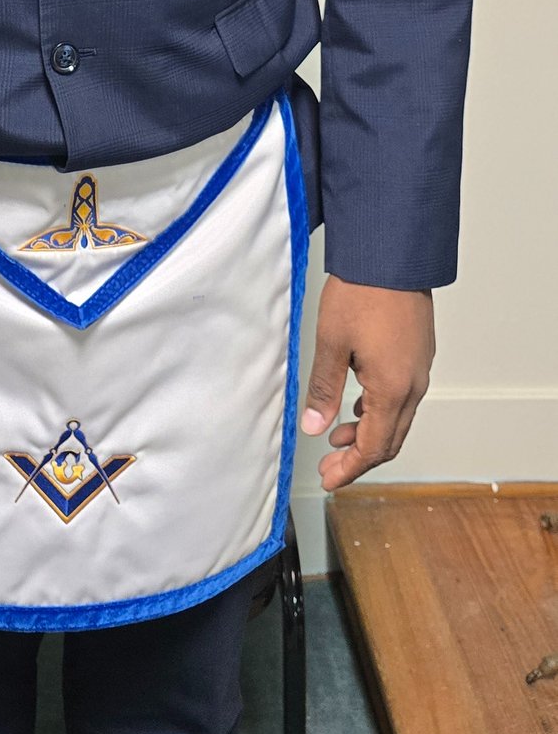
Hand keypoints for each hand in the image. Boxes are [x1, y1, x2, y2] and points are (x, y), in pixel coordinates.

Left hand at [300, 274, 433, 490]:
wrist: (392, 254)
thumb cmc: (362, 293)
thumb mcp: (331, 342)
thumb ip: (323, 389)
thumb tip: (313, 426)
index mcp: (393, 388)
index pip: (374, 447)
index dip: (351, 468)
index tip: (330, 479)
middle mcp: (413, 384)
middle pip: (390, 439)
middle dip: (359, 458)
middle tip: (330, 467)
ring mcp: (420, 368)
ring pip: (397, 418)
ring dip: (369, 433)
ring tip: (337, 436)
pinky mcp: (419, 353)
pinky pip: (403, 396)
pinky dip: (379, 410)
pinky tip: (357, 405)